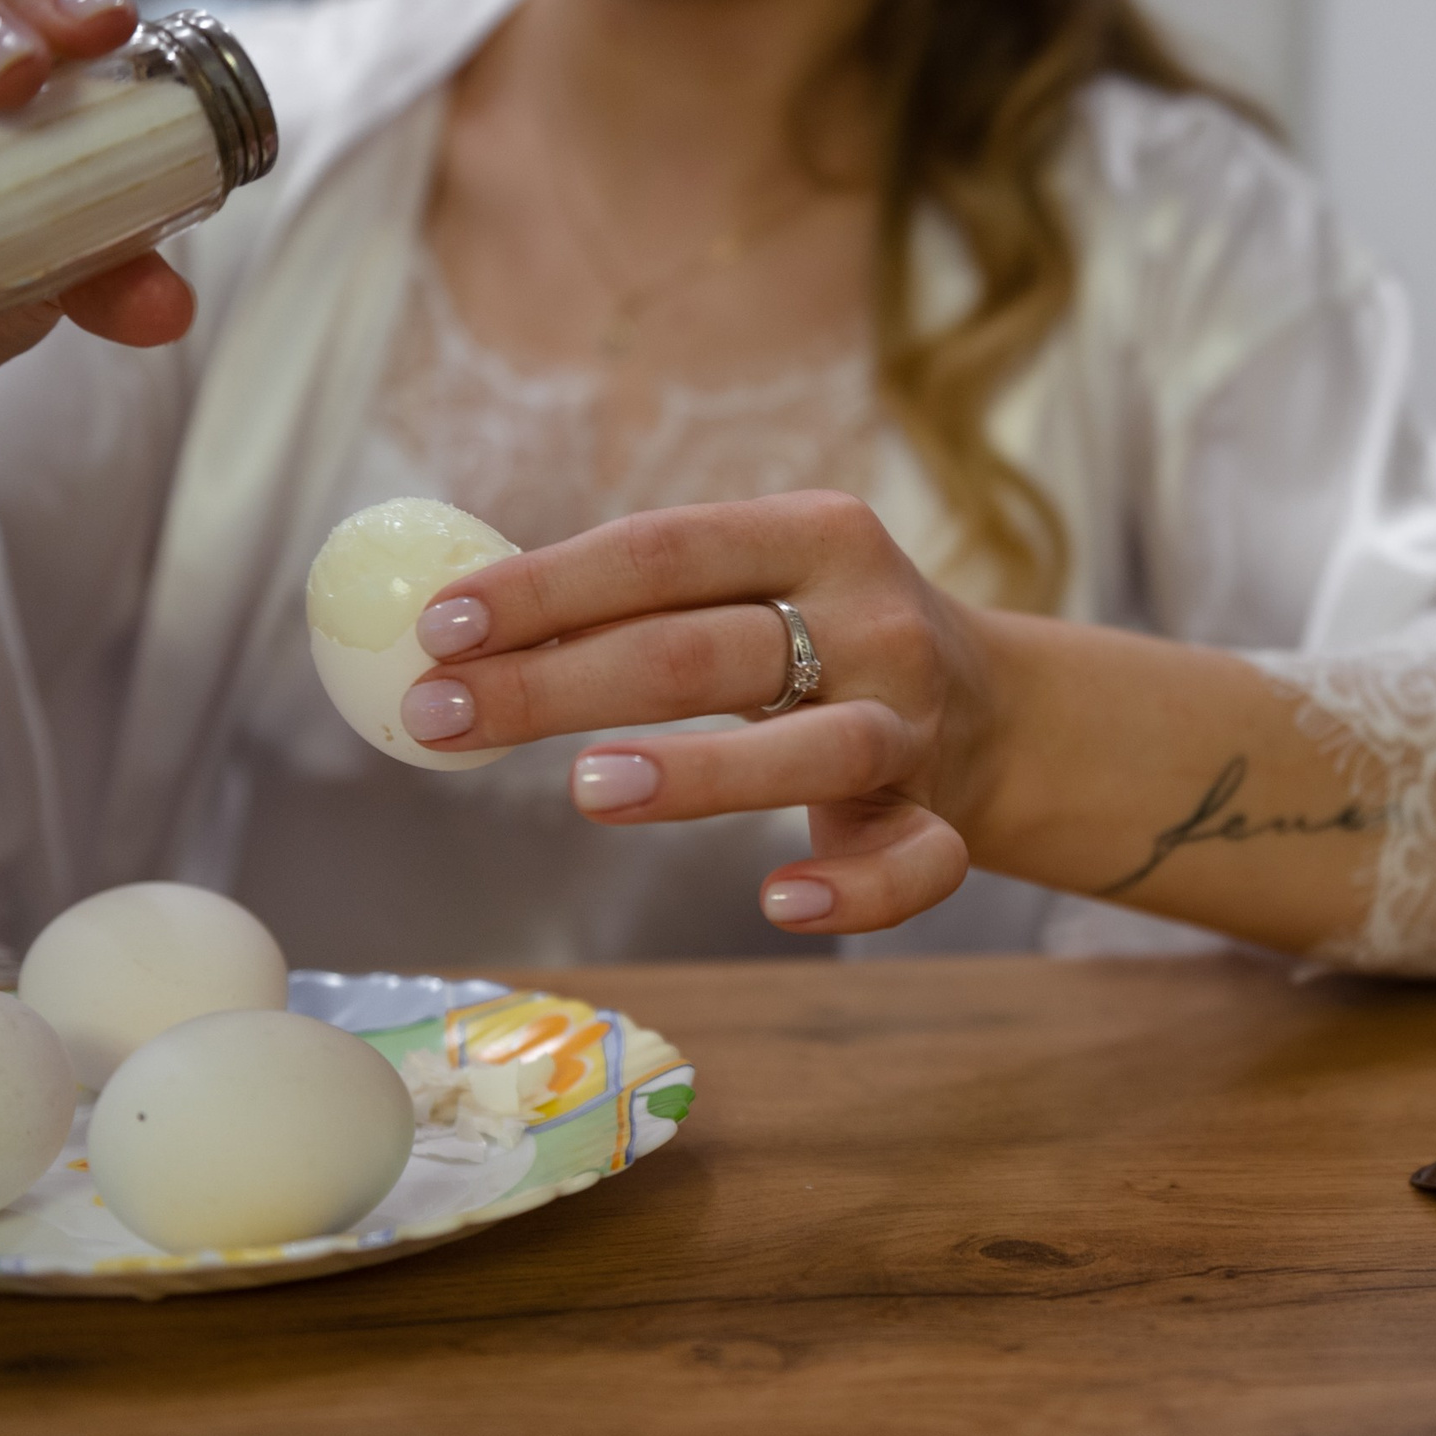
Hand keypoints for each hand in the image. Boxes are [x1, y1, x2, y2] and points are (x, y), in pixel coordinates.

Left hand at [400, 492, 1004, 934]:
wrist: (997, 708)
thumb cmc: (821, 639)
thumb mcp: (752, 586)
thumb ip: (643, 601)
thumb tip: (454, 632)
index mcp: (816, 535)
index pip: (663, 549)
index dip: (546, 586)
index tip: (438, 628)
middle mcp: (873, 621)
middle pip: (706, 650)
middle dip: (560, 682)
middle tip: (441, 717)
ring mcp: (913, 723)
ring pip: (816, 749)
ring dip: (702, 771)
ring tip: (589, 790)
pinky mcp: (942, 818)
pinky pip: (913, 862)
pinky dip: (854, 889)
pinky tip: (778, 900)